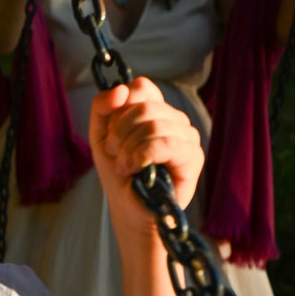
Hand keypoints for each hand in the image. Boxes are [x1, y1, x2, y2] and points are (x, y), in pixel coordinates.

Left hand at [89, 78, 202, 239]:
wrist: (129, 208)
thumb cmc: (118, 172)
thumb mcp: (100, 135)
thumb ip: (102, 107)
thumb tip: (120, 89)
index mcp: (156, 110)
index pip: (142, 87)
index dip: (121, 106)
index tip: (110, 131)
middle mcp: (176, 120)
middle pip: (145, 107)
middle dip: (120, 131)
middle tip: (114, 153)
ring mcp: (188, 137)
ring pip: (154, 125)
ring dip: (129, 148)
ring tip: (123, 166)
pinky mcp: (194, 157)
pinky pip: (165, 144)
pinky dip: (142, 156)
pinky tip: (134, 169)